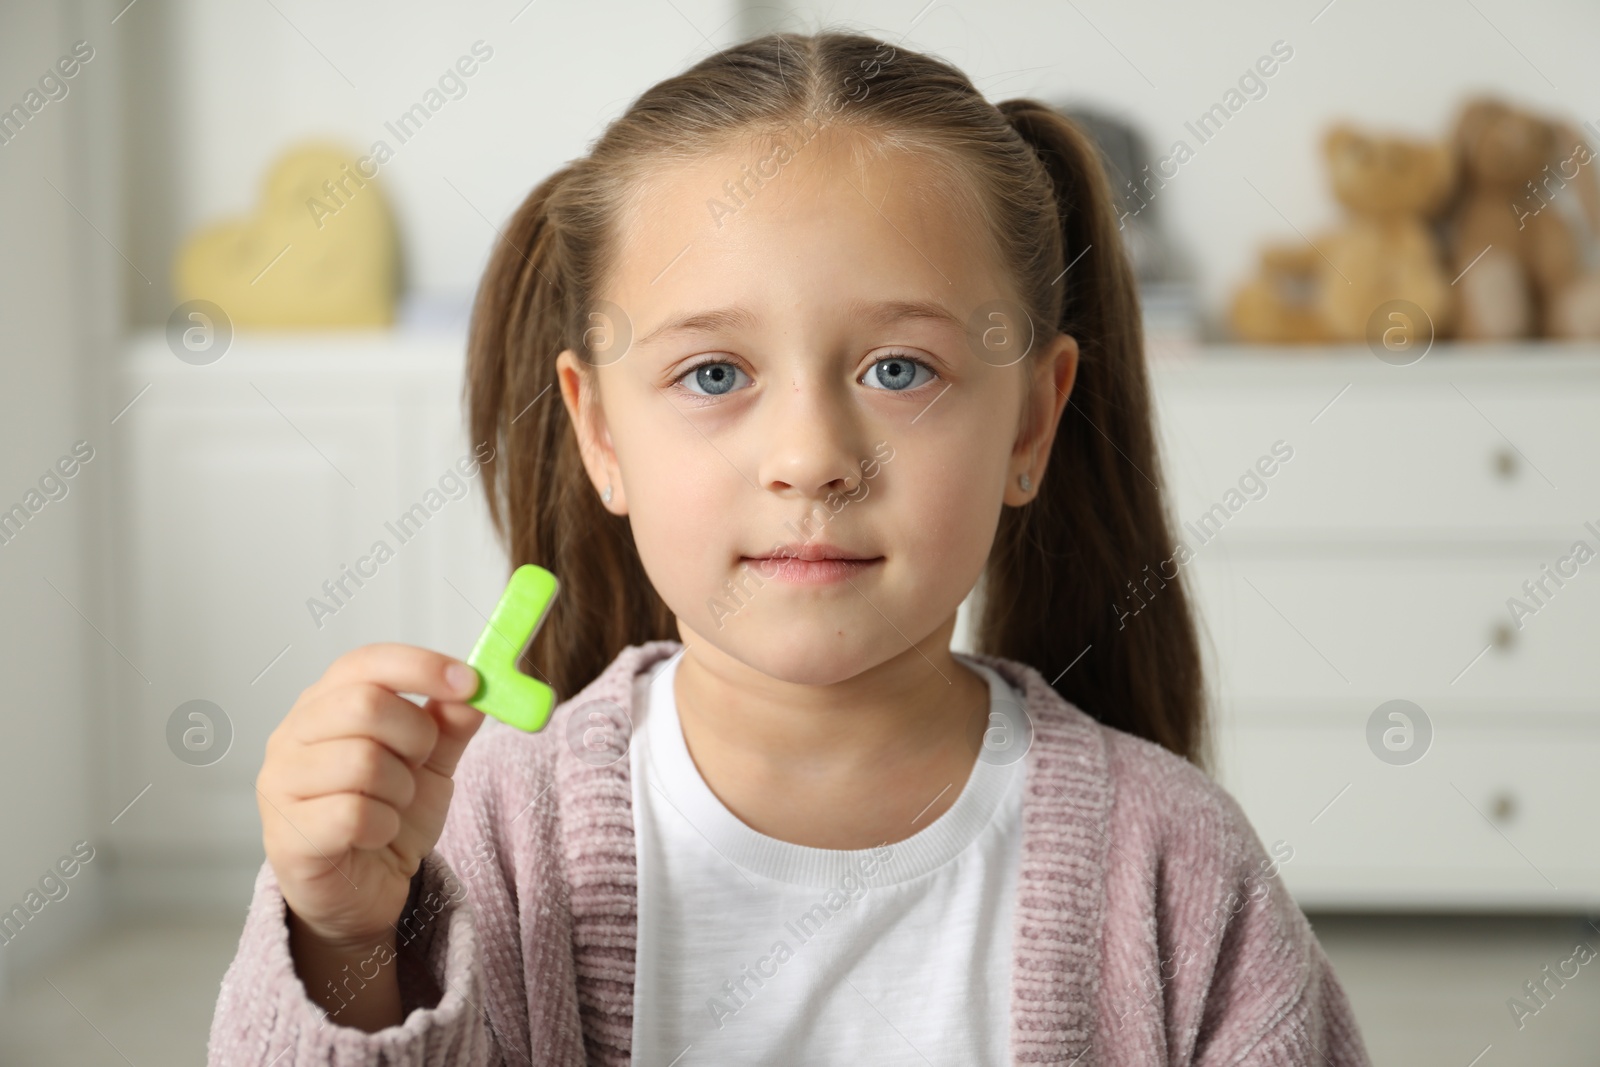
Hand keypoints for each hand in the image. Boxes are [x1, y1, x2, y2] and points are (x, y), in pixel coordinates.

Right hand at [257, 643, 484, 951]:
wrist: (363, 890)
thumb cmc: (387, 814)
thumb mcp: (431, 762)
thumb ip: (450, 723)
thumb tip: (478, 688)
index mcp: (325, 702)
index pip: (366, 662)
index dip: (421, 666)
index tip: (471, 682)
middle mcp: (292, 734)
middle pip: (366, 704)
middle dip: (415, 736)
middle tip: (420, 764)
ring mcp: (281, 784)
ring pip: (363, 762)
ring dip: (400, 789)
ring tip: (393, 805)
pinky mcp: (286, 836)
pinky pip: (354, 815)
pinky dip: (384, 826)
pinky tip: (377, 834)